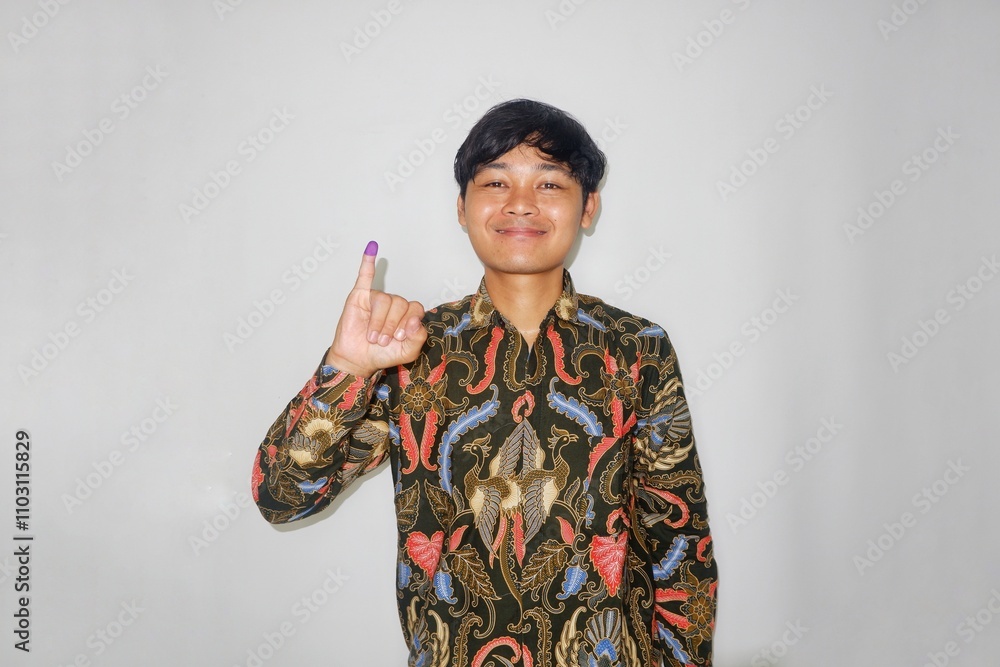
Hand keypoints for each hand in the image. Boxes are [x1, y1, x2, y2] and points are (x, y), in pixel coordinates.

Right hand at [325, 241, 426, 376]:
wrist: (358, 360)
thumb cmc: (382, 354)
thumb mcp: (408, 352)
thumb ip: (419, 337)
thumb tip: (415, 319)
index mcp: (407, 314)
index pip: (415, 308)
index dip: (408, 322)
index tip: (400, 337)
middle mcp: (394, 304)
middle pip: (400, 304)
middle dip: (391, 325)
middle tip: (382, 341)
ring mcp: (377, 299)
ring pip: (384, 300)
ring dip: (378, 322)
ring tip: (372, 337)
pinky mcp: (360, 296)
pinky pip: (365, 276)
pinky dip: (367, 261)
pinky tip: (371, 248)